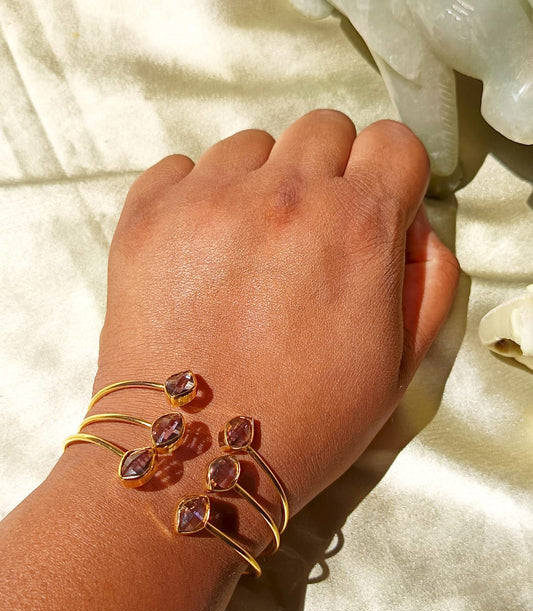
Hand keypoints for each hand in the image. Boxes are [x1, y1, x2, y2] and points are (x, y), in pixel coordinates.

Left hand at [96, 109, 458, 513]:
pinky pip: (182, 167)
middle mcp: (285, 197)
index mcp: (357, 229)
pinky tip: (201, 252)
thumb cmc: (303, 424)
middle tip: (309, 233)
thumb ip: (429, 278)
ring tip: (248, 250)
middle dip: (329, 172)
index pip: (393, 142)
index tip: (372, 206)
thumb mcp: (398, 366)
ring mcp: (208, 200)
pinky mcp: (147, 216)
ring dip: (262, 182)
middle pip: (323, 129)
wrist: (192, 460)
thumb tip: (408, 222)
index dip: (389, 176)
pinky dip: (197, 195)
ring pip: (252, 145)